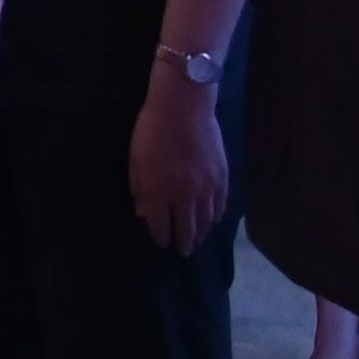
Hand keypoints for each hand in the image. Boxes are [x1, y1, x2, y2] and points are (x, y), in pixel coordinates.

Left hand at [130, 75, 231, 250]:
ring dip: (202, 234)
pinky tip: (213, 220)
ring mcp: (207, 188)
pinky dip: (217, 216)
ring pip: (207, 221)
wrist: (184, 106)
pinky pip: (221, 205)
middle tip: (183, 252)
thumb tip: (145, 214)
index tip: (162, 241)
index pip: (161, 226)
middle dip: (184, 244)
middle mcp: (185, 196)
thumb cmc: (152, 130)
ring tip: (198, 240)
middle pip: (187, 230)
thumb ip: (141, 191)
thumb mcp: (136, 161)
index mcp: (160, 193)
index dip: (161, 237)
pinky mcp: (222, 177)